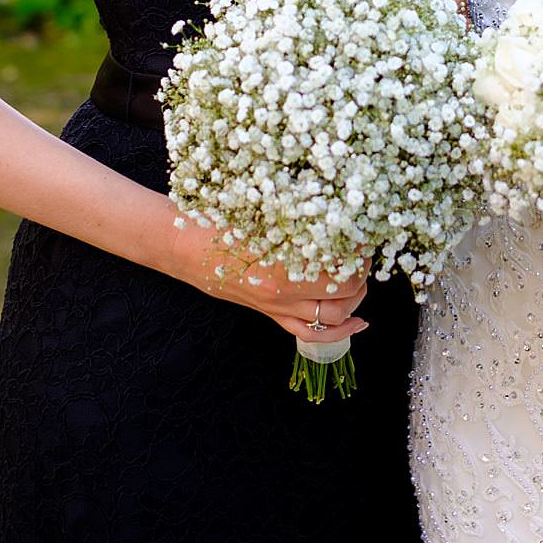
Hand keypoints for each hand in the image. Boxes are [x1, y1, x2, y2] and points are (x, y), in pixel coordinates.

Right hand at [170, 217, 369, 343]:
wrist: (180, 247)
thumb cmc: (214, 223)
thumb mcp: (257, 211)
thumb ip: (293, 216)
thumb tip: (333, 210)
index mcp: (281, 267)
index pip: (341, 271)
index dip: (359, 253)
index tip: (362, 235)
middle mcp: (282, 294)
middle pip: (343, 296)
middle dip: (361, 274)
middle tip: (362, 252)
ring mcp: (276, 307)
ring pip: (332, 319)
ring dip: (354, 300)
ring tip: (359, 279)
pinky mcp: (269, 313)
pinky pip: (309, 333)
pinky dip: (338, 332)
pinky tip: (356, 321)